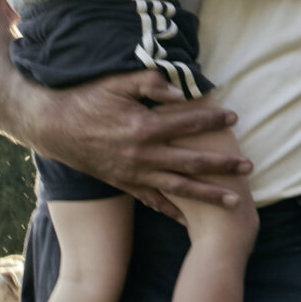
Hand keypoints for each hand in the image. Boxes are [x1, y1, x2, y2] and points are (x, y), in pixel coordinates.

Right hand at [38, 70, 249, 218]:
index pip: (189, 124)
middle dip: (223, 166)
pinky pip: (154, 201)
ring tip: (236, 201)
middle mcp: (142, 155)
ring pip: (179, 188)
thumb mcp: (115, 82)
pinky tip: (191, 219)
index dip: (213, 120)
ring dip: (209, 195)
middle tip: (249, 167)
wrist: (50, 126)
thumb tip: (181, 90)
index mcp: (143, 127)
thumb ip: (149, 83)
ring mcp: (134, 174)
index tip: (234, 118)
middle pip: (193, 162)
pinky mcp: (124, 184)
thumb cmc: (84, 98)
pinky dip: (173, 210)